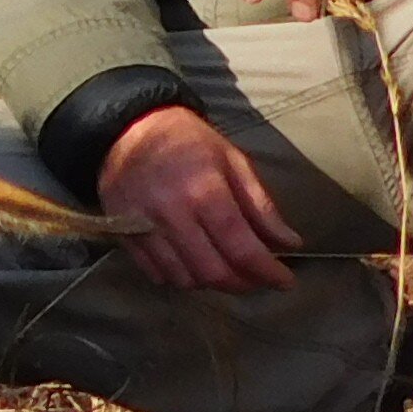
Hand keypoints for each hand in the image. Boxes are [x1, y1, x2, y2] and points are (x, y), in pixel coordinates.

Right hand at [96, 104, 301, 293]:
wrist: (129, 127)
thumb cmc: (189, 141)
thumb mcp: (233, 161)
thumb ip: (260, 205)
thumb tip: (290, 244)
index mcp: (205, 190)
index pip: (241, 247)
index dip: (267, 272)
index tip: (285, 281)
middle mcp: (172, 214)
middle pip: (213, 271)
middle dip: (243, 285)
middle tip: (258, 280)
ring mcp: (143, 227)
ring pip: (184, 279)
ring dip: (212, 285)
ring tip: (227, 272)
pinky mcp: (122, 234)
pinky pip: (155, 274)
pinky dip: (179, 279)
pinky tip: (192, 266)